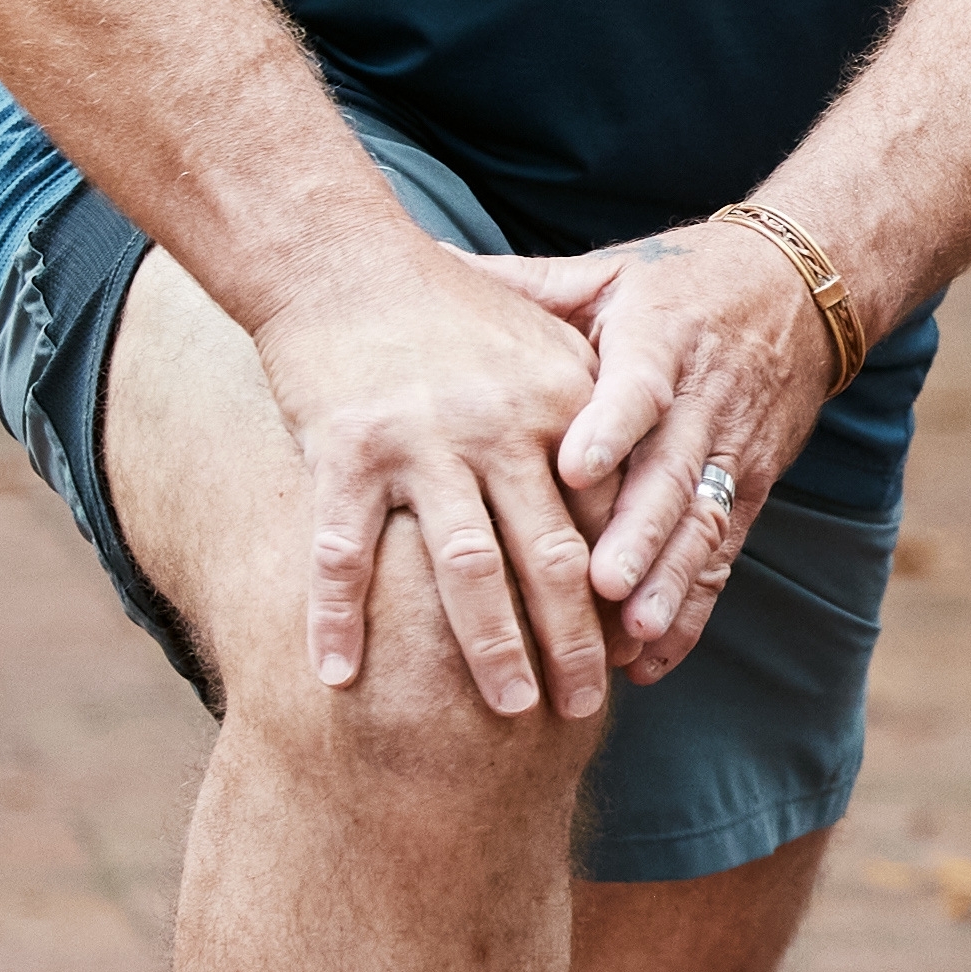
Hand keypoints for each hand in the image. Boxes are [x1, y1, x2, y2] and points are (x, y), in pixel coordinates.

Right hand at [256, 245, 617, 722]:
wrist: (341, 258)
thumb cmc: (447, 310)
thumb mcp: (539, 346)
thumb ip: (584, 417)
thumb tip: (626, 499)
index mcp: (560, 403)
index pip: (606, 516)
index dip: (622, 591)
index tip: (633, 651)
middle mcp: (500, 427)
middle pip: (551, 557)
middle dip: (575, 641)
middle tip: (587, 708)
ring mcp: (422, 440)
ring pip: (465, 568)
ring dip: (490, 649)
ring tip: (509, 713)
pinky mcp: (346, 450)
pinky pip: (342, 555)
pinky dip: (337, 622)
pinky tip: (339, 680)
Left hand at [507, 222, 846, 684]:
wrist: (800, 289)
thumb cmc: (679, 282)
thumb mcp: (606, 273)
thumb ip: (523, 285)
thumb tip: (425, 254)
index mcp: (661, 339)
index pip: (637, 386)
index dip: (611, 426)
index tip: (573, 466)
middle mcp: (704, 401)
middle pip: (672, 475)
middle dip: (640, 534)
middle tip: (602, 585)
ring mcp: (731, 453)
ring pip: (701, 526)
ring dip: (669, 584)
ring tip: (631, 634)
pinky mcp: (749, 491)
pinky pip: (721, 557)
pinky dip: (692, 609)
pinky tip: (653, 660)